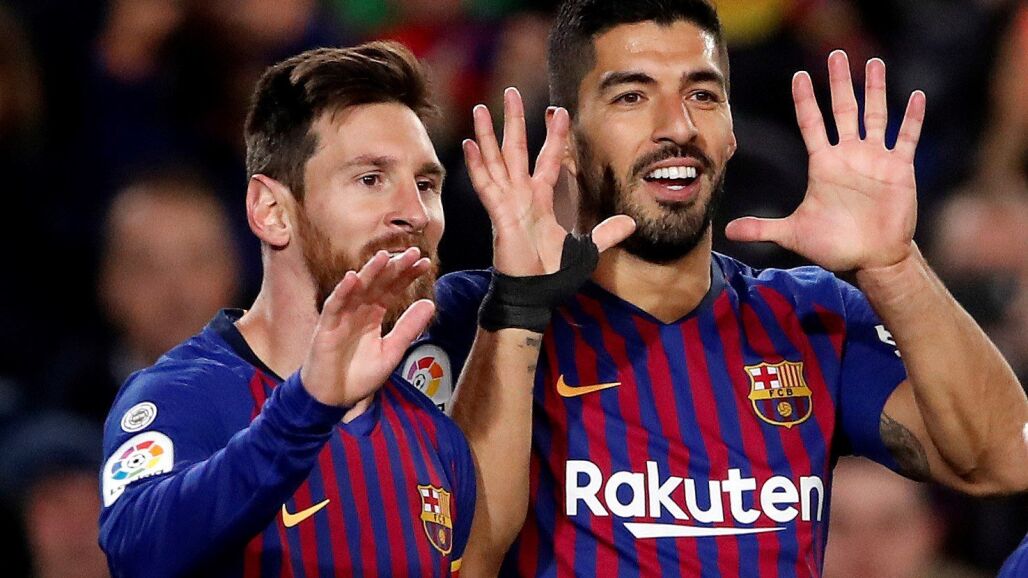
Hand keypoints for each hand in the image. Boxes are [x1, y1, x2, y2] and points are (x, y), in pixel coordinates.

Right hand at [300, 248, 435, 407]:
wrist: (333, 400)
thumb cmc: (358, 376)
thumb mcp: (391, 352)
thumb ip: (408, 328)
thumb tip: (430, 302)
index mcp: (374, 315)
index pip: (392, 289)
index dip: (407, 276)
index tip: (424, 263)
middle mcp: (358, 311)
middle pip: (377, 284)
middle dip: (394, 268)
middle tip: (412, 253)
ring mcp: (342, 317)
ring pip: (356, 290)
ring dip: (369, 272)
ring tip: (384, 256)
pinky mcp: (326, 328)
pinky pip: (334, 306)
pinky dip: (343, 292)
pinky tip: (353, 278)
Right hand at [463, 88, 634, 275]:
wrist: (534, 294)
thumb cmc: (552, 274)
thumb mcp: (586, 250)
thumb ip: (606, 234)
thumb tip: (631, 224)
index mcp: (542, 199)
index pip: (549, 159)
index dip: (554, 135)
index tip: (557, 110)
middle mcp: (522, 195)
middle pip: (517, 148)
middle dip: (515, 120)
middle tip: (510, 92)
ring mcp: (508, 203)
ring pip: (498, 160)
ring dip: (489, 134)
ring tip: (482, 108)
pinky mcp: (499, 214)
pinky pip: (487, 185)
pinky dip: (478, 165)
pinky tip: (469, 144)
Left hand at [725, 51, 925, 271]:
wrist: (870, 258)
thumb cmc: (834, 246)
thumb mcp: (793, 234)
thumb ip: (762, 228)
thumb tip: (729, 231)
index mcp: (823, 164)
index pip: (811, 124)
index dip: (805, 100)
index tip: (799, 76)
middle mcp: (848, 155)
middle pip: (844, 110)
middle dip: (840, 83)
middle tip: (837, 54)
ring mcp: (875, 159)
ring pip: (876, 116)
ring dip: (876, 90)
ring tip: (874, 64)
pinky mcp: (899, 169)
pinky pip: (906, 138)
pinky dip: (912, 118)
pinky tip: (917, 96)